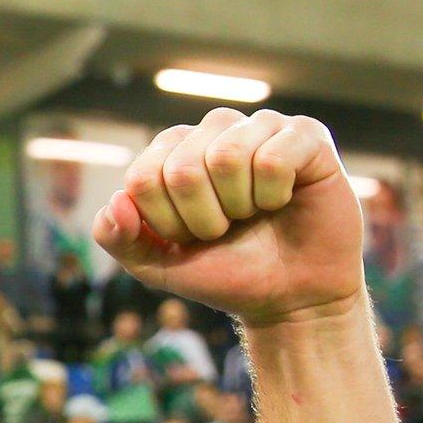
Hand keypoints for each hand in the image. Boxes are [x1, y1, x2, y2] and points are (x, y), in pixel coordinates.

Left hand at [95, 108, 361, 327]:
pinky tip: (285, 200)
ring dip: (239, 205)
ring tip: (254, 213)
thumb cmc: (225, 272)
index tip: (191, 236)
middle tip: (226, 228)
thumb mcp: (158, 266)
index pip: (142, 178)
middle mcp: (213, 130)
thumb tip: (116, 202)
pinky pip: (273, 156)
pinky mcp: (306, 135)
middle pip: (181, 169)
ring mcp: (260, 127)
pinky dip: (275, 194)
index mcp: (172, 151)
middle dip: (202, 218)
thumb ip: (118, 238)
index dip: (166, 222)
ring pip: (226, 156)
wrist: (291, 296)